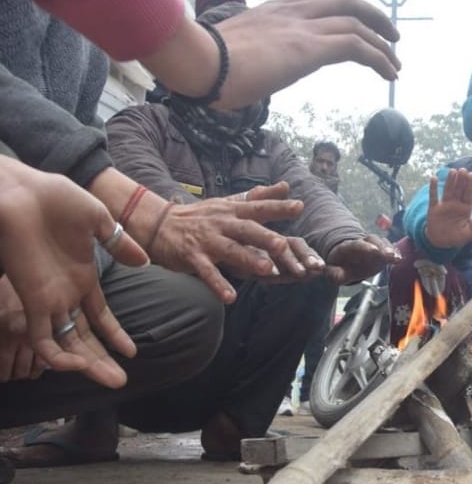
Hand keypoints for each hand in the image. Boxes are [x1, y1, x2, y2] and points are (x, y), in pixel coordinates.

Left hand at [0, 159, 144, 385]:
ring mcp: (48, 298)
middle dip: (101, 361)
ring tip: (111, 380)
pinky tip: (75, 364)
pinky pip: (42, 337)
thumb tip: (144, 262)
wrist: (21, 191)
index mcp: (81, 277)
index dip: (114, 335)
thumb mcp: (98, 220)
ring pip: (66, 344)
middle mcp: (65, 293)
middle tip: (120, 382)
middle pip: (84, 337)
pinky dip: (57, 355)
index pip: (99, 316)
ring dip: (87, 364)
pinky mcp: (32, 298)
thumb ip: (119, 242)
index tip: (131, 351)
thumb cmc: (56, 199)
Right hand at [143, 0, 400, 109]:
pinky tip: (390, 73)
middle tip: (390, 33)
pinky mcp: (310, 48)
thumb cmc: (203, 66)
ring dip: (382, 41)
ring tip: (396, 61)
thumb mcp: (229, 55)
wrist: (198, 61)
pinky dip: (379, 58)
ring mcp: (302, 27)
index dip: (341, 7)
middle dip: (372, 15)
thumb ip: (244, 57)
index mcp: (272, 10)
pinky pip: (356, 46)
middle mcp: (291, 12)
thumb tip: (238, 76)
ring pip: (356, 22)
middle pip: (344, 1)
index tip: (354, 21)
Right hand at [147, 182, 305, 302]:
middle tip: (284, 245)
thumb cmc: (201, 215)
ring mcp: (207, 240)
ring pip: (230, 250)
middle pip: (246, 230)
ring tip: (267, 270)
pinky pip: (206, 272)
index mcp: (232, 210)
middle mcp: (222, 223)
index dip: (278, 207)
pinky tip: (230, 297)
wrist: (159, 224)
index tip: (299, 206)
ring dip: (248, 259)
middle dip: (265, 237)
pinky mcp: (192, 257)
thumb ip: (257, 197)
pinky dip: (218, 284)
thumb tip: (285, 186)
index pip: (258, 207)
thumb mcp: (228, 203)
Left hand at [324, 235, 401, 284]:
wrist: (346, 260)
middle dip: (382, 246)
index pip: (357, 244)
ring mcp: (374, 247)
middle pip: (373, 240)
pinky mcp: (382, 253)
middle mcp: (363, 243)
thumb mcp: (333, 271)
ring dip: (391, 250)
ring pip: (383, 243)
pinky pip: (390, 250)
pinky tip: (400, 259)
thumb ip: (335, 273)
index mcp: (348, 247)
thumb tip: (339, 276)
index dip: (365, 247)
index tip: (374, 250)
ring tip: (396, 258)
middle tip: (389, 254)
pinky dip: (395, 254)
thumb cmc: (340, 266)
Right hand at [424, 169, 471, 249]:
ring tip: (452, 171)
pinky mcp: (434, 209)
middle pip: (458, 190)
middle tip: (463, 169)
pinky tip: (434, 178)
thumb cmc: (457, 237)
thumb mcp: (471, 230)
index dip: (470, 185)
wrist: (441, 244)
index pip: (468, 194)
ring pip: (448, 191)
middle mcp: (455, 204)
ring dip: (450, 181)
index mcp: (466, 209)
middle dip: (460, 180)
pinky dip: (433, 188)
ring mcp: (444, 205)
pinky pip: (433, 197)